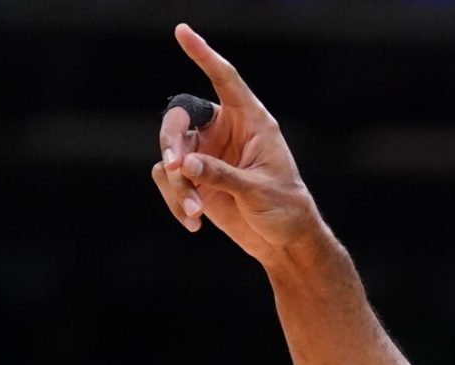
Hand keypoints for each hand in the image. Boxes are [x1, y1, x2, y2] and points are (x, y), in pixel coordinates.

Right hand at [149, 24, 322, 264]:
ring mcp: (207, 153)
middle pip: (181, 118)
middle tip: (175, 166)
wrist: (284, 243)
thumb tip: (185, 164)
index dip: (204, 55)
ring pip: (170, 152)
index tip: (182, 32)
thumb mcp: (258, 191)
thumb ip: (223, 175)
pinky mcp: (196, 178)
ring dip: (177, 183)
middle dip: (171, 141)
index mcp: (251, 121)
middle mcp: (226, 131)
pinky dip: (175, 200)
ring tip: (196, 212)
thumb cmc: (285, 210)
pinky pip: (169, 178)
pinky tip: (194, 223)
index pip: (225, 79)